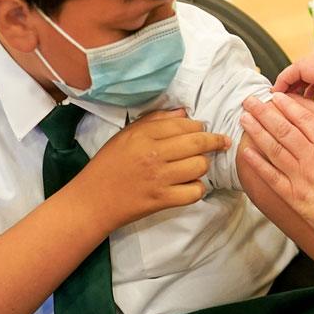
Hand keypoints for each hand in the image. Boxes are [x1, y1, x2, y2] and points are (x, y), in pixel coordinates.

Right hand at [67, 108, 231, 232]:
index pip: (184, 124)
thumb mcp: (126, 135)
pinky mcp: (162, 200)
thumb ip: (155, 120)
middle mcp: (153, 154)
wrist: (92, 201)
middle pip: (198, 143)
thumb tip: (184, 113)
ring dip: (203, 165)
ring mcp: (159, 178)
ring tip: (197, 165)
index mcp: (143, 135)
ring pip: (200, 166)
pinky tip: (191, 185)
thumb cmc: (108, 165)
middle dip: (214, 141)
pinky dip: (197, 189)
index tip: (206, 129)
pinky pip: (195, 192)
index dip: (200, 126)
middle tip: (221, 143)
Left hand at [240, 93, 313, 242]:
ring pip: (274, 148)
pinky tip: (247, 152)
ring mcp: (300, 178)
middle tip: (251, 101)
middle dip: (265, 112)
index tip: (276, 96)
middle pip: (284, 129)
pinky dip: (257, 163)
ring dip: (257, 131)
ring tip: (245, 118)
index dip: (287, 106)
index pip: (304, 119)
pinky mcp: (293, 196)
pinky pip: (270, 176)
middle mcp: (313, 159)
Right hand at [271, 54, 313, 146]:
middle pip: (306, 63)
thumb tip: (283, 102)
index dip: (283, 79)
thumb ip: (303, 109)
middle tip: (282, 97)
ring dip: (303, 80)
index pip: (299, 66)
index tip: (275, 94)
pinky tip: (312, 98)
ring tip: (295, 100)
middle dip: (291, 78)